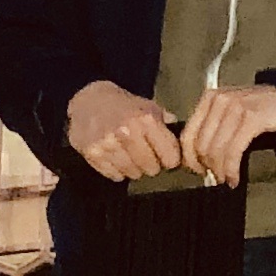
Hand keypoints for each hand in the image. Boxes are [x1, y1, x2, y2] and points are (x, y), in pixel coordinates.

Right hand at [66, 81, 181, 181]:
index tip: (166, 157)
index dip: (170, 159)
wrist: (89, 99)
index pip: (171, 157)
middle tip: (146, 156)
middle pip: (152, 169)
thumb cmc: (124, 105)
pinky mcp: (93, 153)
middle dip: (152, 165)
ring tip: (130, 155)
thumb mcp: (149, 107)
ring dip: (135, 169)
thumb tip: (187, 142)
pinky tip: (116, 157)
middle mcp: (127, 132)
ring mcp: (108, 144)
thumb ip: (168, 124)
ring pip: (133, 174)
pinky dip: (118, 171)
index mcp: (146, 119)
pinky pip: (115, 176)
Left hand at [180, 84, 275, 186]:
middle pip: (201, 145)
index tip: (199, 171)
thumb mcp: (232, 116)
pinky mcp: (252, 118)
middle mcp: (220, 100)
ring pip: (216, 150)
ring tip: (227, 180)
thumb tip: (198, 159)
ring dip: (221, 171)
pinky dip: (232, 168)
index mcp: (210, 99)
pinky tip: (235, 177)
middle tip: (217, 178)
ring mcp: (236, 107)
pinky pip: (234, 150)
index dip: (190, 159)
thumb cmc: (262, 113)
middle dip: (208, 167)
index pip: (187, 135)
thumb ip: (214, 131)